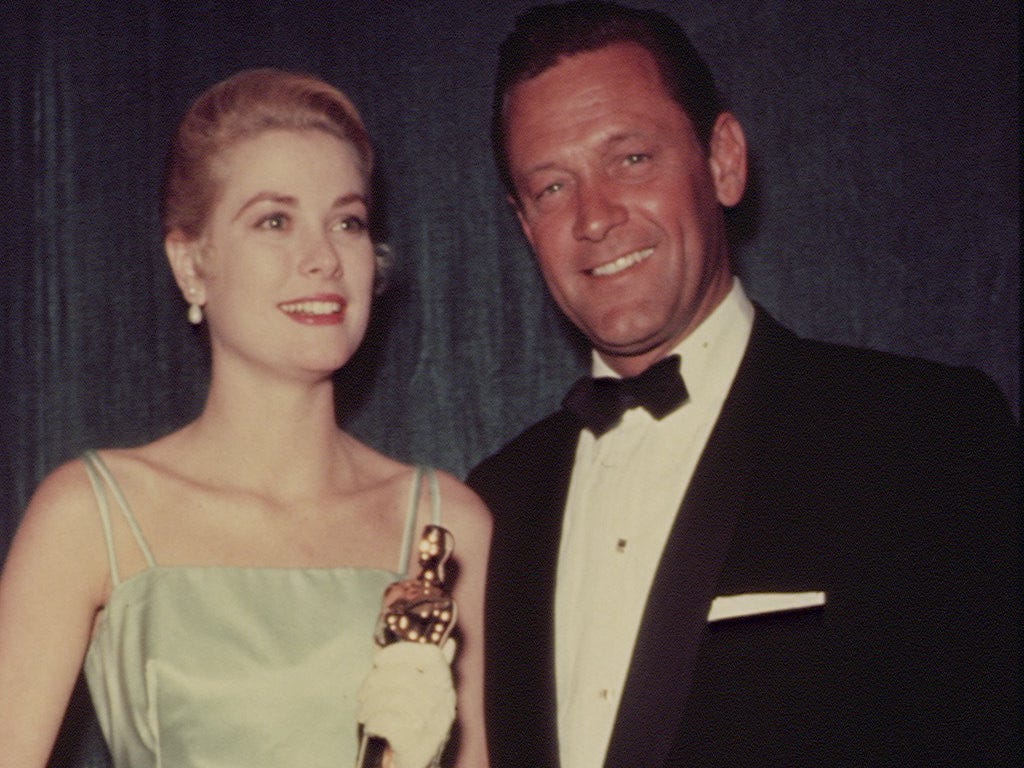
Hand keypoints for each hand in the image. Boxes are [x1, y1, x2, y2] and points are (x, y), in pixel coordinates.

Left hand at [357, 640, 455, 767]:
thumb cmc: (412, 725)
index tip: (378, 660)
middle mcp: (444, 703)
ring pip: (392, 698)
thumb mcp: (424, 695)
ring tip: (364, 713)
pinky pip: (387, 722)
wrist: (414, 766)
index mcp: (445, 685)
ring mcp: (433, 724)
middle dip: (373, 683)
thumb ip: (430, 670)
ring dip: (369, 705)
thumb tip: (450, 643)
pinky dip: (373, 722)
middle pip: (402, 676)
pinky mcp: (418, 745)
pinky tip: (371, 727)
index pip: (430, 655)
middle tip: (362, 695)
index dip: (401, 652)